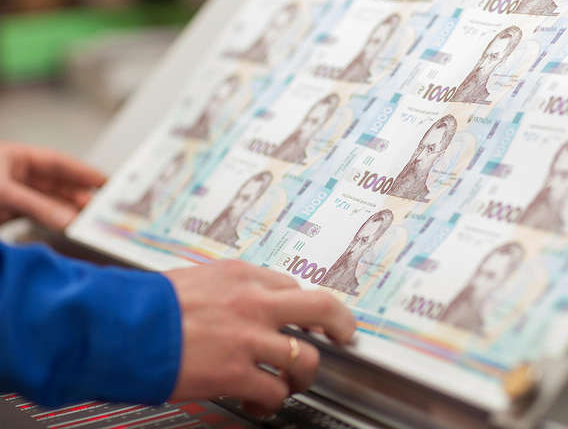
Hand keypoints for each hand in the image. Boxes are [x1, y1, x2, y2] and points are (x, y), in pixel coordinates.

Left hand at [0, 142, 105, 229]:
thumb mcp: (3, 192)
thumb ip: (36, 205)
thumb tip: (66, 218)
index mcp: (16, 157)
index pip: (59, 162)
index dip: (84, 171)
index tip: (106, 181)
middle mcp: (18, 175)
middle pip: (59, 185)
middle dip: (81, 196)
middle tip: (101, 207)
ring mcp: (15, 196)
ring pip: (52, 203)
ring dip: (70, 212)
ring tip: (87, 221)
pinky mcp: (10, 214)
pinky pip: (40, 217)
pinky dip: (55, 222)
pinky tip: (68, 226)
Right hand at [165, 260, 355, 414]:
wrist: (116, 325)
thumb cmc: (147, 303)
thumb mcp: (196, 279)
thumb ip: (229, 288)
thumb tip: (245, 300)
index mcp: (242, 275)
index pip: (292, 285)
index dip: (305, 305)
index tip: (311, 317)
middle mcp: (253, 302)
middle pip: (321, 308)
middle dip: (340, 323)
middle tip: (344, 335)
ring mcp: (248, 338)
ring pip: (304, 358)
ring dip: (302, 375)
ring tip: (291, 382)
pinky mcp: (235, 372)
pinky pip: (274, 391)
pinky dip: (272, 400)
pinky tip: (259, 400)